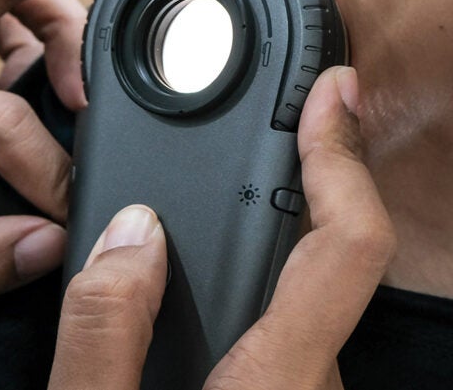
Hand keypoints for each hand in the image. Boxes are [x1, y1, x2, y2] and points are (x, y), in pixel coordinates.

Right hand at [48, 66, 395, 389]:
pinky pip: (288, 325)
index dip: (342, 153)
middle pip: (331, 254)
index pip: (349, 242)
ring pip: (306, 292)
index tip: (333, 92)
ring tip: (235, 174)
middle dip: (306, 176)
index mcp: (279, 380)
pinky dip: (259, 278)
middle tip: (286, 107)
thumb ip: (103, 336)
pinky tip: (209, 269)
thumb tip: (130, 232)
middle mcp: (312, 383)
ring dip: (273, 231)